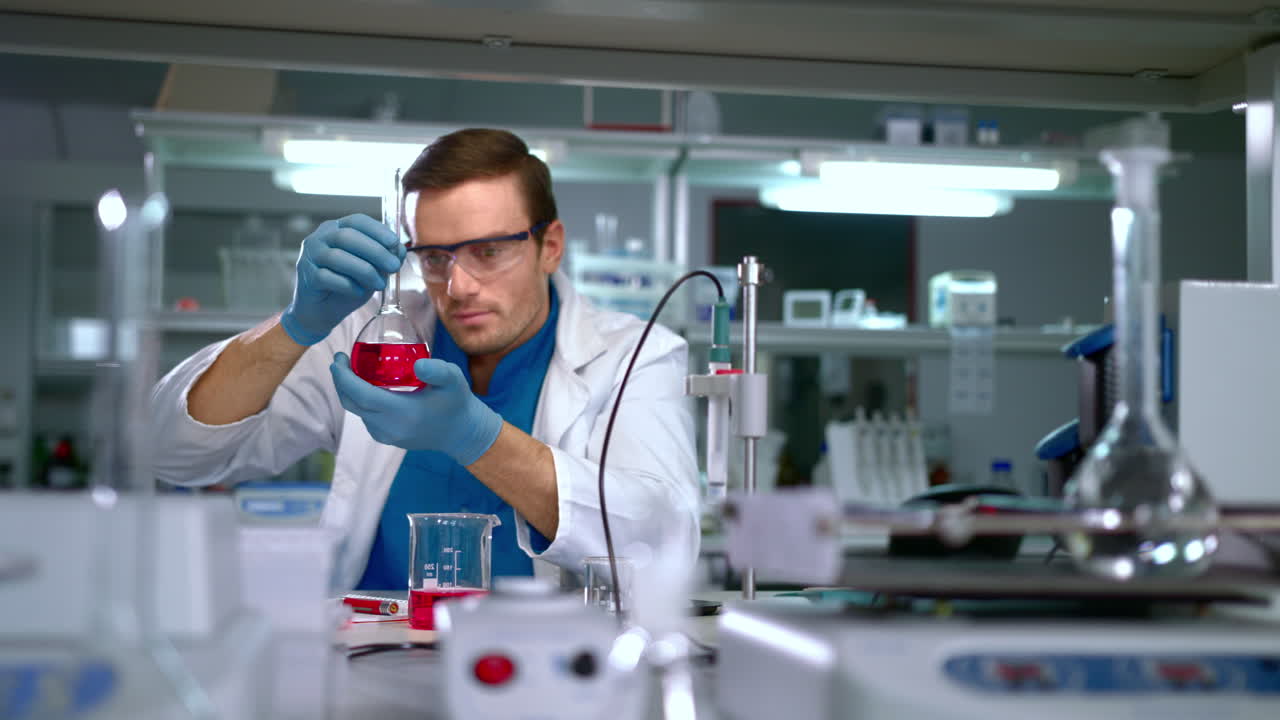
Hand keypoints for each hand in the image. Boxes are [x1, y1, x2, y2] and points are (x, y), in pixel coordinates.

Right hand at [280, 215, 404, 345]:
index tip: (395, 243)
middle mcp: (320, 238)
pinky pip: (327, 277)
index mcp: (336, 228)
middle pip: (347, 237)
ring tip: (380, 284)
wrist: (321, 311)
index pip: (358, 221)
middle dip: (375, 251)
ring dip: (364, 271)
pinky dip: (348, 285)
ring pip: (337, 257)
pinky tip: (359, 292)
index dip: (378, 230)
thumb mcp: (371, 268)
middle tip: (394, 267)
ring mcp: (310, 256)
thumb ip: (384, 257)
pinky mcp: (306, 276)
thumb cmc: (347, 284)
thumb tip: (399, 251)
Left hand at [330, 353, 503, 465]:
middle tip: (341, 360)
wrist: (461, 433)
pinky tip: (365, 387)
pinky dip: (359, 401)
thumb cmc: (457, 402)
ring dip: (349, 391)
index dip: (344, 377)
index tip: (339, 358)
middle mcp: (389, 427)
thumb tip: (417, 364)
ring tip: (352, 370)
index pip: (360, 394)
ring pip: (356, 411)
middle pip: (351, 403)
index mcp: (402, 412)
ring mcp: (386, 435)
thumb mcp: (453, 380)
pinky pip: (365, 417)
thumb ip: (437, 371)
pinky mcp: (386, 438)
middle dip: (340, 380)